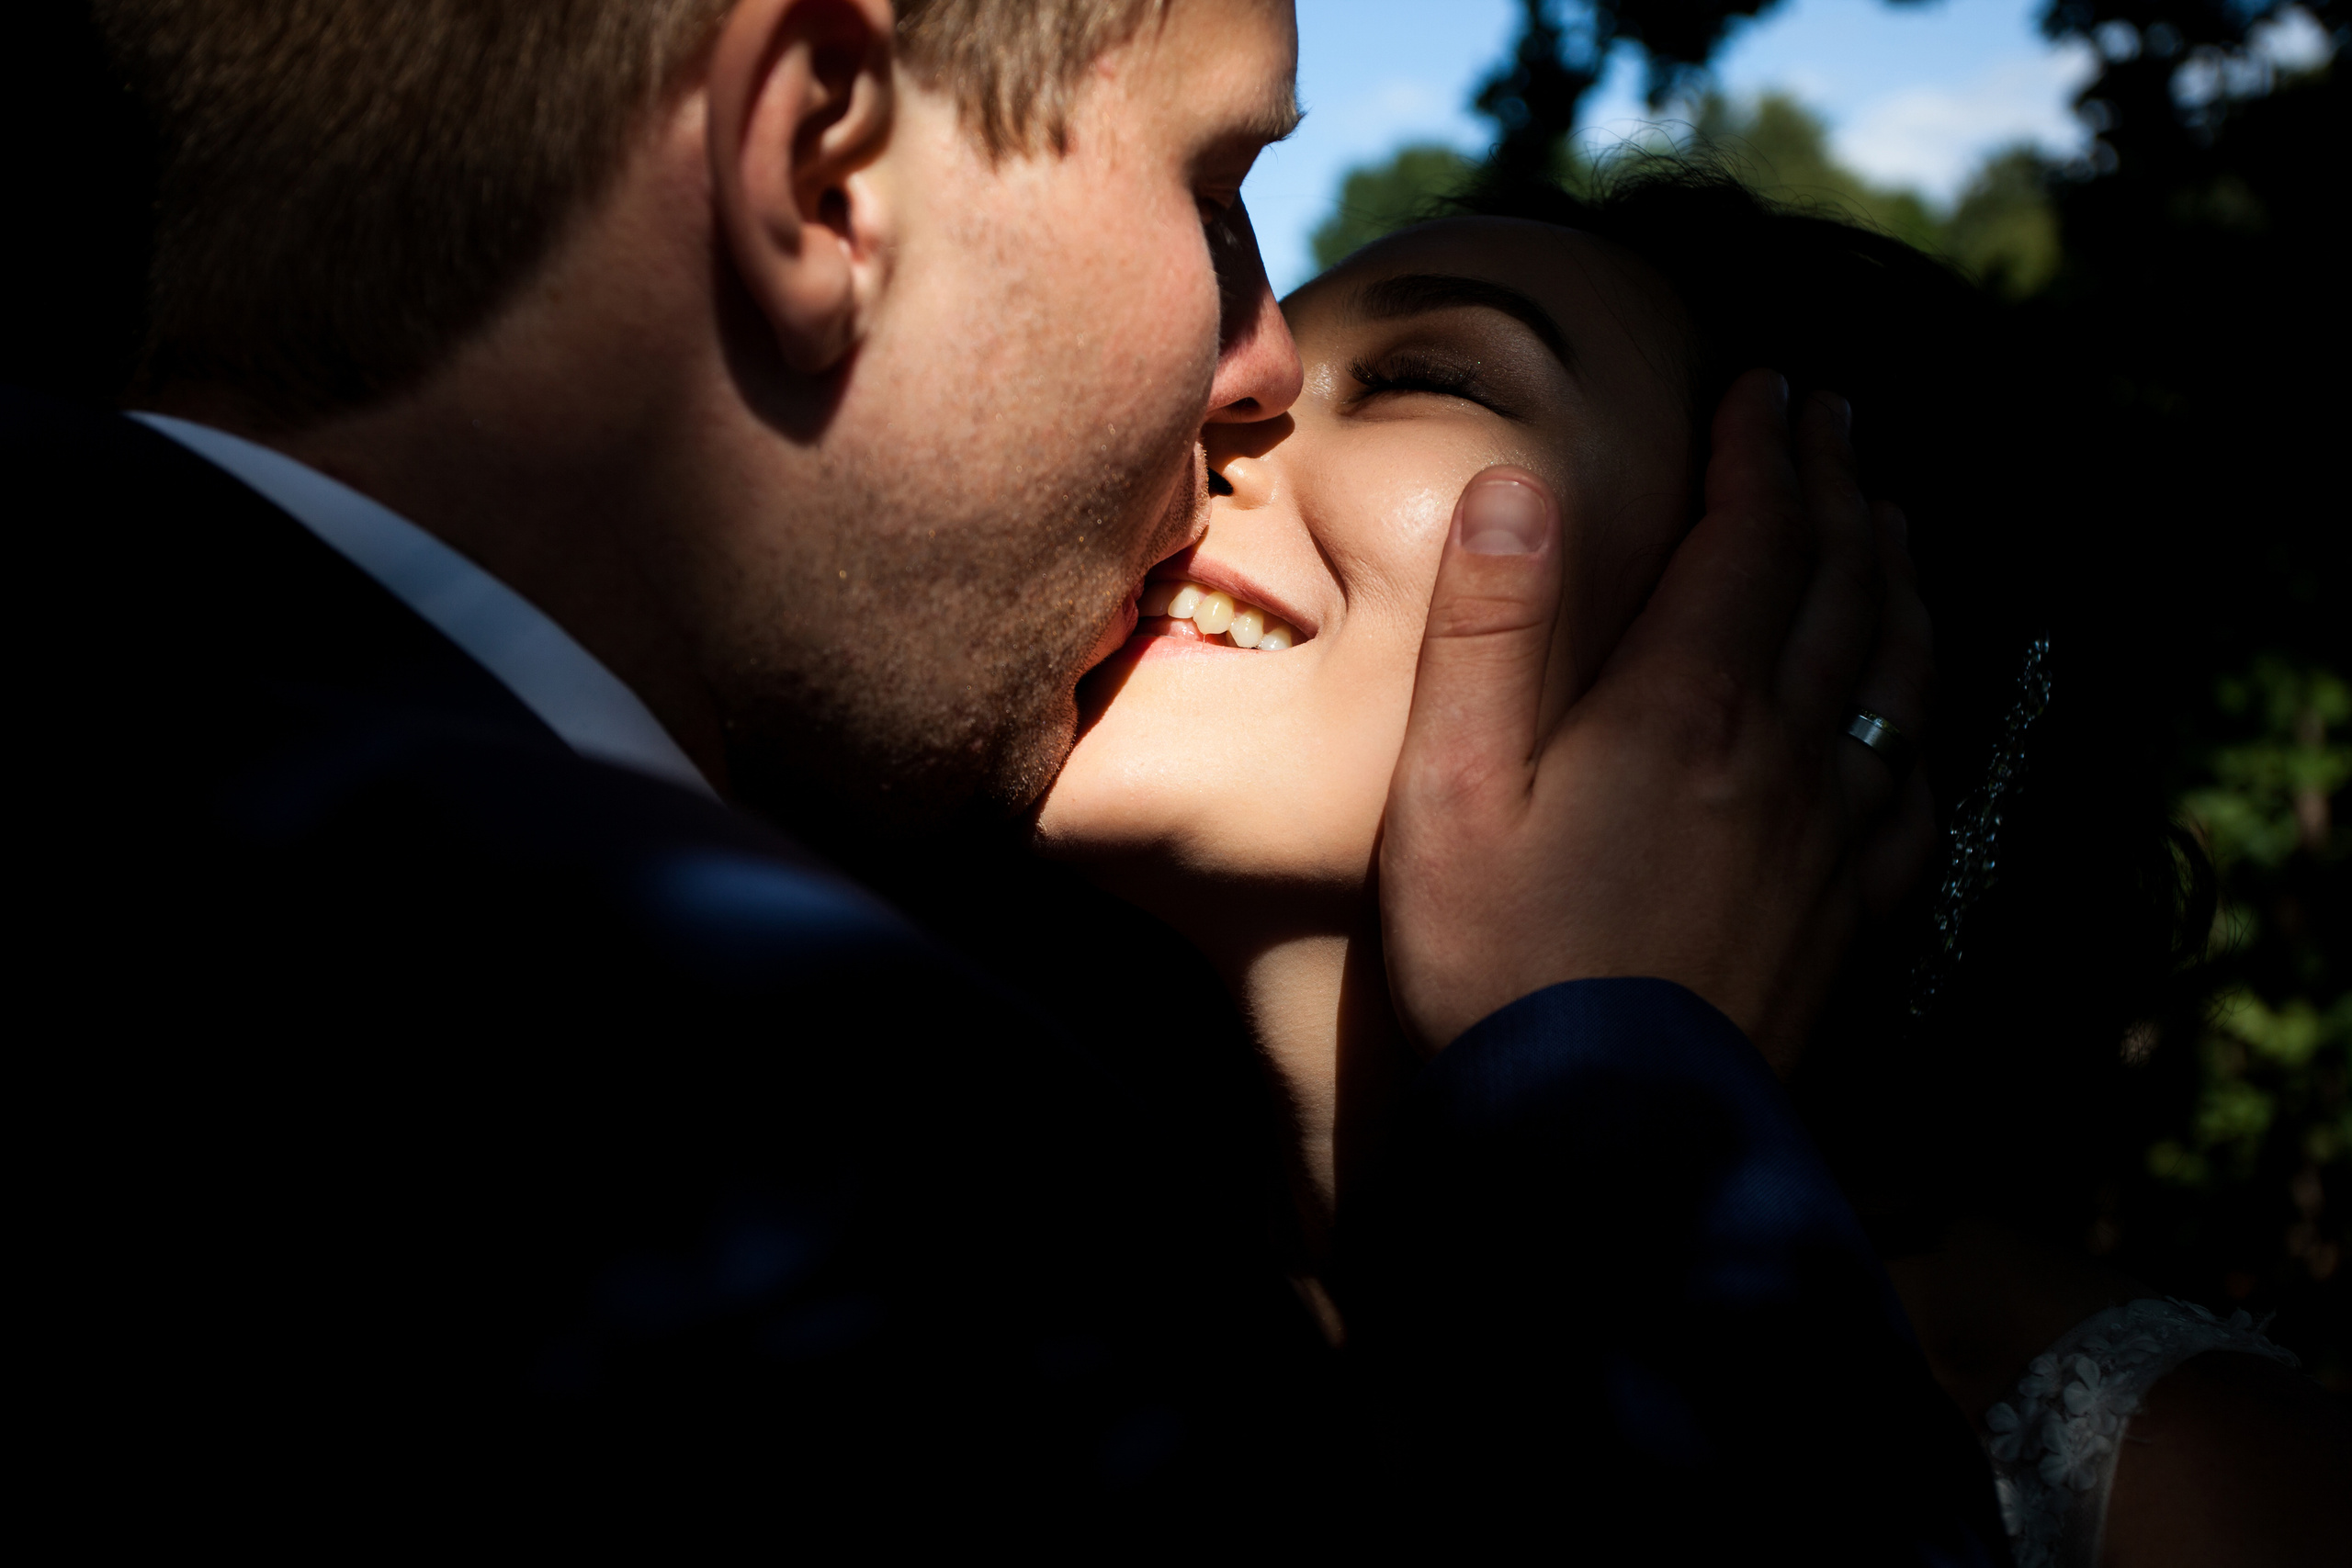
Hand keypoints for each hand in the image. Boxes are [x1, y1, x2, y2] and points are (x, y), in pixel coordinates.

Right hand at [1378, 371, 1934, 1071]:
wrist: (1600, 1145)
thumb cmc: (1500, 966)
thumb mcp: (1447, 792)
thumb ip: (1486, 633)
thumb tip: (1520, 485)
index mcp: (1686, 705)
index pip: (1753, 535)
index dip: (1763, 448)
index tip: (1766, 382)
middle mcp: (1783, 750)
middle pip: (1841, 582)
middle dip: (1841, 484)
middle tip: (1838, 417)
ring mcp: (1831, 833)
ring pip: (1895, 669)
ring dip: (1897, 575)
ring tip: (1891, 520)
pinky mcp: (1849, 909)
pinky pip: (1914, 782)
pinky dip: (1918, 711)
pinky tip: (1908, 707)